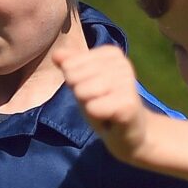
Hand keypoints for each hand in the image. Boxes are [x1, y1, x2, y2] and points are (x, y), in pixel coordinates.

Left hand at [50, 29, 152, 163]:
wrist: (131, 134)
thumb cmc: (105, 106)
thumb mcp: (83, 83)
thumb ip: (70, 66)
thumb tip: (56, 54)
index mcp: (111, 53)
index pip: (70, 65)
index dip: (76, 84)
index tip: (95, 93)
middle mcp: (122, 63)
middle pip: (74, 78)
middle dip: (82, 97)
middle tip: (100, 104)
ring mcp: (127, 81)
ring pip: (82, 92)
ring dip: (89, 108)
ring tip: (105, 111)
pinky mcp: (128, 102)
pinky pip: (92, 108)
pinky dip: (97, 119)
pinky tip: (111, 119)